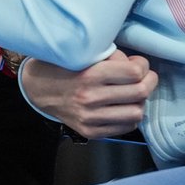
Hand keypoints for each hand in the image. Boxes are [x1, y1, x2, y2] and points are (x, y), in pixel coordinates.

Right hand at [18, 50, 157, 138]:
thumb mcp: (82, 53)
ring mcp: (90, 118)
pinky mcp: (90, 131)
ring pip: (137, 113)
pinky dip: (130, 116)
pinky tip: (122, 106)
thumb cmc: (62, 67)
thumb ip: (110, 57)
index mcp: (89, 75)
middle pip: (140, 92)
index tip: (138, 63)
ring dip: (140, 101)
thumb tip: (135, 65)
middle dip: (149, 81)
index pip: (134, 72)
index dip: (143, 65)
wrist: (35, 89)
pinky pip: (126, 127)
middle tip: (144, 77)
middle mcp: (90, 98)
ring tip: (133, 93)